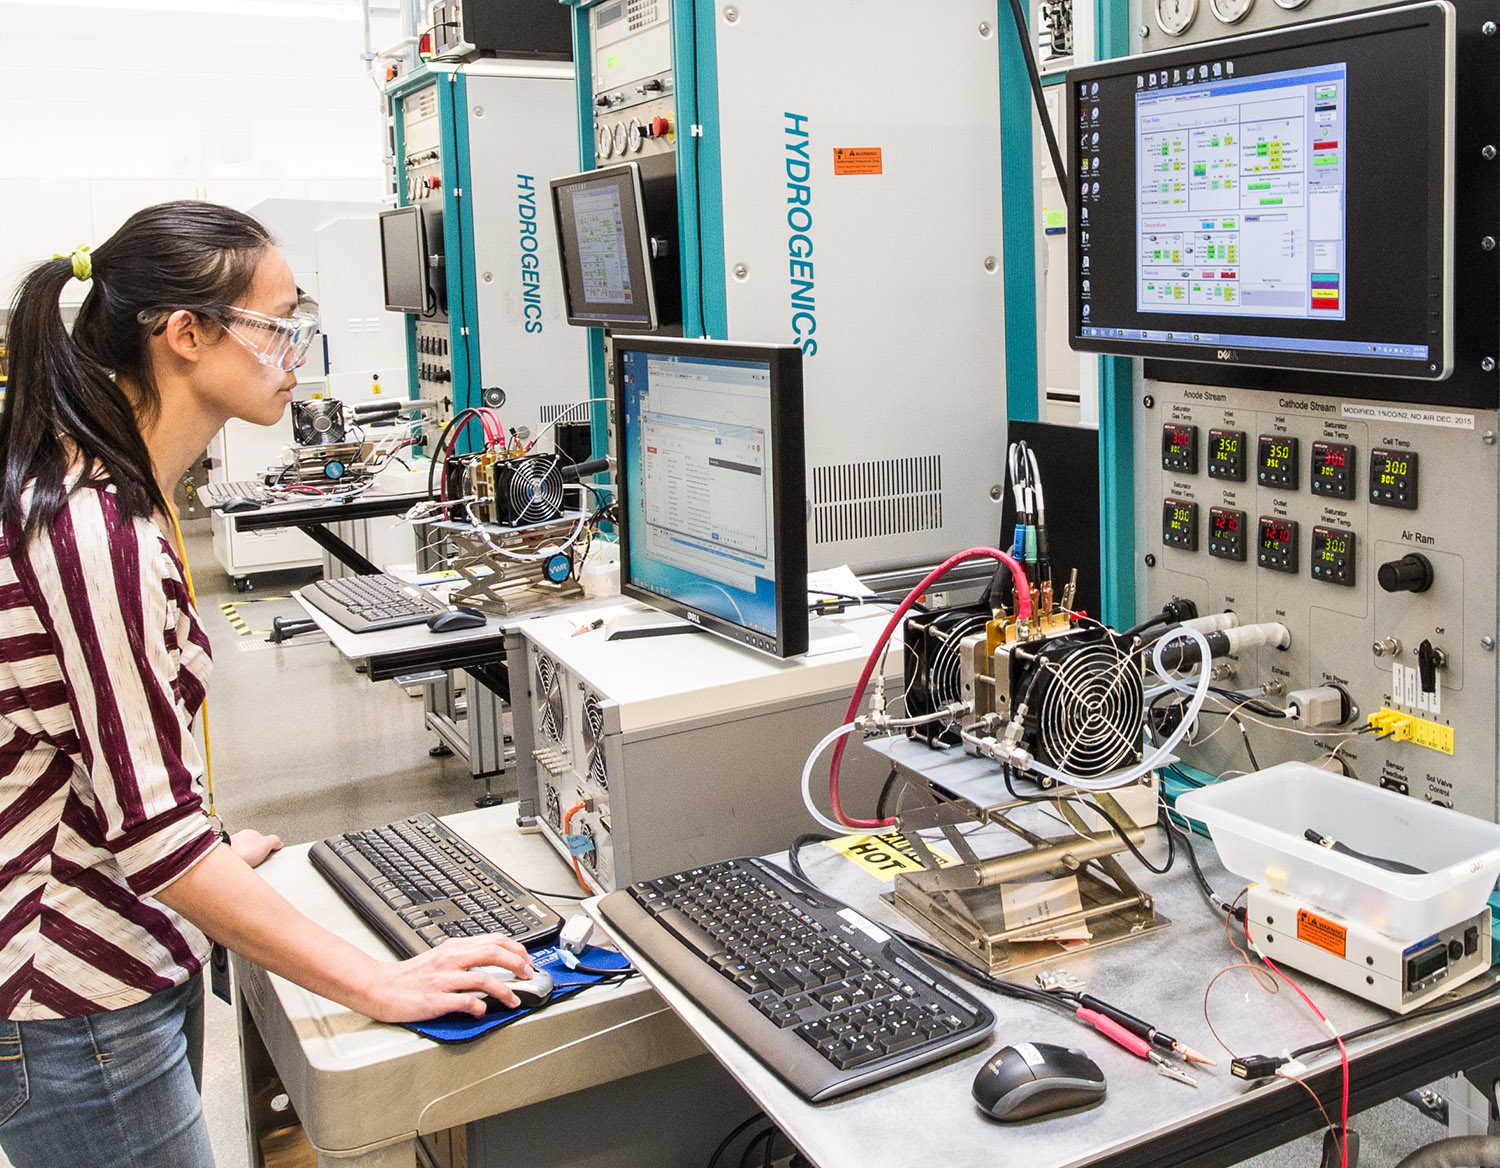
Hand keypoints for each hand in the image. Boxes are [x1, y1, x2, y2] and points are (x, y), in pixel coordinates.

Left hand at [228, 829, 282, 868]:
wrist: (223, 861)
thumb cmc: (241, 849)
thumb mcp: (266, 843)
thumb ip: (274, 840)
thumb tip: (279, 842)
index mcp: (250, 834)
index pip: (263, 840)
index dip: (268, 848)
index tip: (271, 854)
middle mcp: (240, 840)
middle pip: (253, 849)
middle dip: (257, 857)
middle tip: (261, 862)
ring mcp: (233, 850)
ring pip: (244, 857)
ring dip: (248, 862)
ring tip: (251, 867)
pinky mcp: (227, 861)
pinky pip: (237, 864)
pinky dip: (241, 867)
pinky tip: (243, 870)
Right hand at [360, 935, 534, 1022]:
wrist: (380, 987)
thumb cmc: (411, 976)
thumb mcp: (441, 957)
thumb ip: (465, 957)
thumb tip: (493, 962)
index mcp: (454, 947)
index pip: (494, 939)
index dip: (517, 949)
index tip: (527, 961)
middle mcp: (451, 959)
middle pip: (494, 953)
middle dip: (518, 964)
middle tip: (528, 976)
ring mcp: (444, 979)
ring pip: (485, 979)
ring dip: (505, 991)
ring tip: (514, 1000)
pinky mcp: (436, 999)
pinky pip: (466, 1002)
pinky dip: (480, 1007)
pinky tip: (483, 1012)